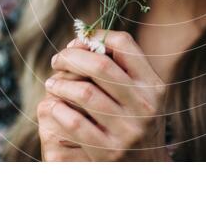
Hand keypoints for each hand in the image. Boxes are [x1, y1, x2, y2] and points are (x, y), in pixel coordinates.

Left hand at [38, 30, 170, 160]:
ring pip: (84, 93)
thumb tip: (84, 40)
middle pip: (100, 66)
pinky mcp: (108, 152)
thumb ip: (122, 68)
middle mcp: (144, 105)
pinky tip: (54, 106)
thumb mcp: (143, 94)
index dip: (97, 36)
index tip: (80, 41)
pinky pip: (74, 123)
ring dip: (61, 83)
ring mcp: (127, 130)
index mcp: (153, 85)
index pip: (125, 45)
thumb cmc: (138, 123)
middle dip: (72, 57)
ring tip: (52, 83)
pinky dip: (58, 109)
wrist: (148, 170)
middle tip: (58, 59)